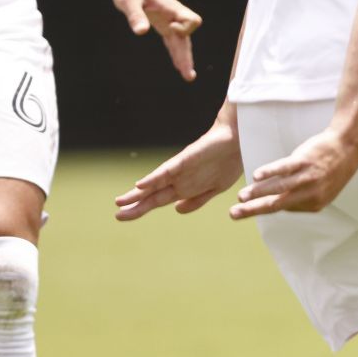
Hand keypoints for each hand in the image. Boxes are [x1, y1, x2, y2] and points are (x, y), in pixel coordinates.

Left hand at [112, 0, 202, 80]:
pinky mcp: (164, 25)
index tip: (171, 28)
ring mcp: (170, 21)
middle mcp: (174, 16)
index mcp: (171, 8)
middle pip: (188, 38)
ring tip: (188, 76)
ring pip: (183, 42)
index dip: (185, 28)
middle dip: (187, 56)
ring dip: (184, 58)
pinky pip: (174, 41)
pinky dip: (177, 53)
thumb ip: (135, 15)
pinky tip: (179, 65)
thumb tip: (141, 32)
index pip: (192, 20)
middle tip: (189, 76)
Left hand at [115, 113, 241, 219]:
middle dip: (135, 206)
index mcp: (185, 187)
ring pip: (155, 184)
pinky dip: (154, 178)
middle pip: (152, 195)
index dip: (140, 208)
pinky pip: (167, 170)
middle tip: (117, 215)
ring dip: (138, 193)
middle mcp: (179, 179)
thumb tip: (177, 209)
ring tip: (120, 201)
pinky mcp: (186, 159)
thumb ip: (197, 200)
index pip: (157, 200)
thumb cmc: (229, 161)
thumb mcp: (216, 188)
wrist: (240, 140)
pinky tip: (141, 185)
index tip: (123, 216)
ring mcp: (181, 169)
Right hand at [230, 125, 357, 218]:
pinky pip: (284, 168)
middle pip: (277, 205)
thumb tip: (279, 201)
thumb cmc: (332, 167)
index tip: (249, 204)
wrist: (349, 145)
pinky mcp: (305, 161)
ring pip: (278, 188)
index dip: (266, 205)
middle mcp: (311, 194)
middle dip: (253, 210)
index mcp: (315, 204)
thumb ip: (302, 197)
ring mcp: (308, 177)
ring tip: (240, 197)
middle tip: (234, 214)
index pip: (284, 207)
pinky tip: (256, 176)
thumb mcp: (322, 188)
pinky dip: (269, 172)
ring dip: (257, 193)